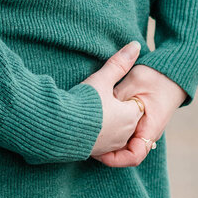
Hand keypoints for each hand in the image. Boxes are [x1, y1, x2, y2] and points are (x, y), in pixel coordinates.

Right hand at [81, 42, 144, 158]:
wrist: (61, 127)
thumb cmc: (85, 102)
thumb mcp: (102, 79)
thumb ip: (119, 63)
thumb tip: (136, 44)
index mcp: (130, 116)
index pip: (136, 104)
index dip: (125, 96)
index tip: (110, 92)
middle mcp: (124, 134)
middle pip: (128, 119)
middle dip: (119, 110)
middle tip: (101, 100)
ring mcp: (110, 145)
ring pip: (117, 132)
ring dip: (110, 123)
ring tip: (94, 111)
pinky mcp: (97, 153)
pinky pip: (104, 142)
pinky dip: (99, 133)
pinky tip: (87, 124)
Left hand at [94, 65, 186, 168]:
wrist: (171, 72)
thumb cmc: (155, 76)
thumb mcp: (134, 81)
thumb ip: (117, 95)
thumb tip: (98, 107)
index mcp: (150, 128)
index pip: (133, 156)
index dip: (115, 159)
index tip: (98, 151)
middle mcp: (147, 133)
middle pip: (125, 153)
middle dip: (106, 151)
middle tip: (86, 140)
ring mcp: (143, 128)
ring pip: (123, 144)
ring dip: (109, 142)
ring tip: (90, 132)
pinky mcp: (138, 122)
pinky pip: (124, 134)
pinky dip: (113, 132)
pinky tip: (100, 121)